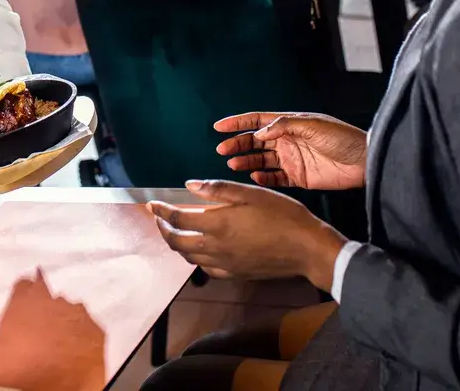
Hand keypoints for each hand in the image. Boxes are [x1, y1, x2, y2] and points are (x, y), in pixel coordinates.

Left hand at [149, 180, 345, 290]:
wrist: (307, 249)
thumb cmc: (283, 216)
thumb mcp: (251, 193)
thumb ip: (218, 189)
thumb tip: (189, 185)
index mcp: (218, 224)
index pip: (178, 219)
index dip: (161, 212)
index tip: (152, 204)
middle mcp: (216, 247)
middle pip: (177, 242)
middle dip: (163, 230)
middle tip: (159, 219)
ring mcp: (225, 264)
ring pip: (189, 257)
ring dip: (177, 244)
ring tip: (175, 232)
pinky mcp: (235, 274)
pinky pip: (206, 268)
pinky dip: (195, 258)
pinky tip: (200, 250)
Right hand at [214, 112, 366, 190]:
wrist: (364, 161)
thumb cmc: (342, 138)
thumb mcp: (313, 125)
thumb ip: (285, 126)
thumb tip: (260, 131)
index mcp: (290, 125)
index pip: (258, 121)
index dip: (238, 123)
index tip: (219, 127)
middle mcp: (288, 141)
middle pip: (255, 142)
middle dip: (237, 145)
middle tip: (222, 151)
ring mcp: (292, 160)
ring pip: (261, 160)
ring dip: (246, 161)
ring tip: (233, 165)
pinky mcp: (299, 178)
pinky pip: (275, 178)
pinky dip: (263, 178)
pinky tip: (254, 177)